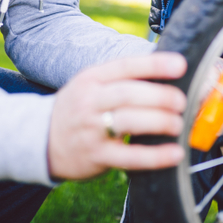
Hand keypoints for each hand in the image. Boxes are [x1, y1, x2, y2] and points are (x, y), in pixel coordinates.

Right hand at [47, 53, 186, 180]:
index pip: (125, 66)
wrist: (41, 140)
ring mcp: (91, 129)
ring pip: (128, 122)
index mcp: (91, 78)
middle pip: (128, 94)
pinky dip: (155, 156)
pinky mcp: (96, 157)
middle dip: (160, 96)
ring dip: (159, 121)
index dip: (154, 65)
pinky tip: (175, 153)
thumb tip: (169, 73)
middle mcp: (89, 101)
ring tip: (178, 123)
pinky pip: (129, 157)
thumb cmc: (79, 108)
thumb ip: (123, 79)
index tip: (180, 65)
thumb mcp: (92, 85)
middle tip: (182, 101)